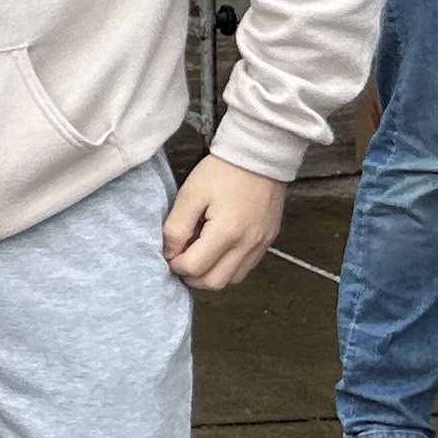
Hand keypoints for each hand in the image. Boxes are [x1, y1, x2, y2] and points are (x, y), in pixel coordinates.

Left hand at [161, 153, 284, 290]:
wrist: (259, 155)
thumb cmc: (222, 171)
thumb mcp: (190, 194)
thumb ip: (176, 227)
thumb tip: (169, 252)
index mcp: (226, 233)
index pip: (193, 268)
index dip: (175, 264)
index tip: (169, 250)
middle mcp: (247, 245)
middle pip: (213, 283)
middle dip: (191, 276)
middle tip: (180, 258)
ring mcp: (260, 245)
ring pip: (231, 280)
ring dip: (210, 275)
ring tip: (197, 255)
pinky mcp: (268, 241)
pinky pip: (245, 268)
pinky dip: (227, 268)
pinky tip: (217, 251)